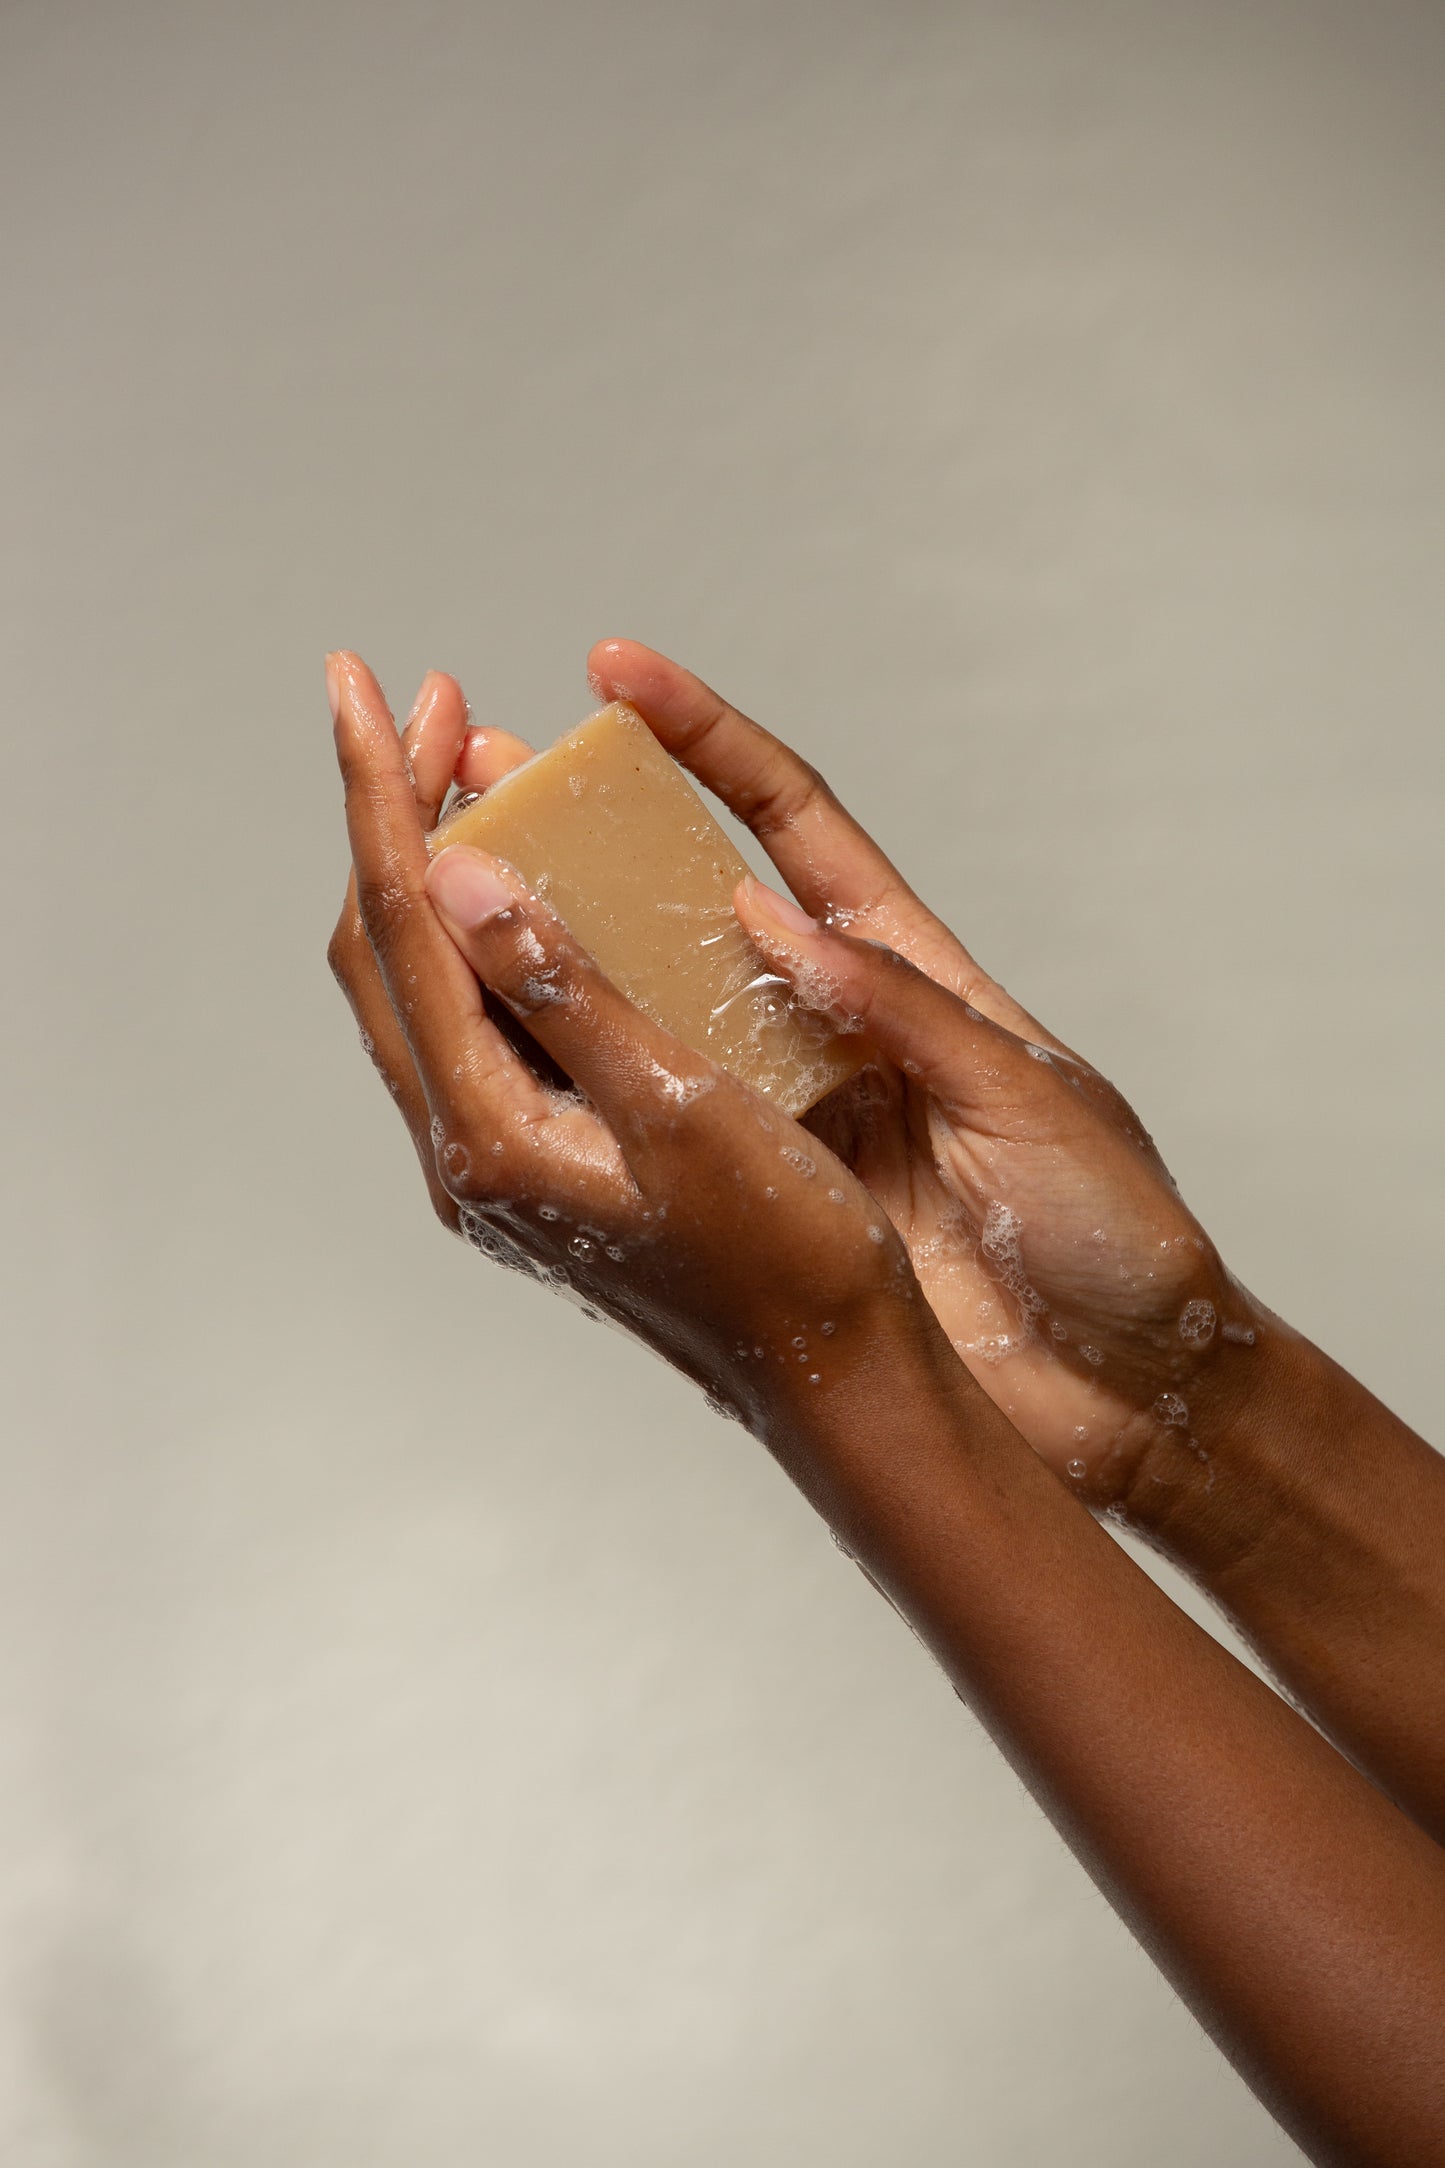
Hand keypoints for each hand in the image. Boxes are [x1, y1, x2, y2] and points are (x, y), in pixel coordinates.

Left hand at [325, 651, 944, 1437]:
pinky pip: (477, 1017)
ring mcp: (499, 1159)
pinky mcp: (540, 1160)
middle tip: (437, 705)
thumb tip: (457, 871)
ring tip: (472, 766)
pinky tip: (536, 887)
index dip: (380, 792)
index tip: (367, 682)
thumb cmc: (786, 1255)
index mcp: (489, 1133)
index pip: (401, 926)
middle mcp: (469, 1149)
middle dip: (394, 813)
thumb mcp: (683, 1107)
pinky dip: (483, 929)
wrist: (836, 1375)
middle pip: (386, 948)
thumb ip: (568, 990)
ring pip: (423, 982)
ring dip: (433, 866)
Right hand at [564, 640, 1261, 1502]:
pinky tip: (506, 1049)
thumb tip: (766, 914)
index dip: (703, 738)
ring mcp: (791, 1111)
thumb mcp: (1023, 1097)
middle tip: (487, 761)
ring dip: (558, 946)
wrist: (1131, 1388)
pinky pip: (663, 1121)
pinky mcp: (772, 1198)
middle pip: (688, 899)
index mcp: (907, 967)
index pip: (789, 818)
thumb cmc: (1112, 1231)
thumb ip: (900, 1007)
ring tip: (451, 878)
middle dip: (587, 826)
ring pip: (650, 1008)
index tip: (615, 671)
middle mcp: (830, 1024)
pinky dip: (590, 1080)